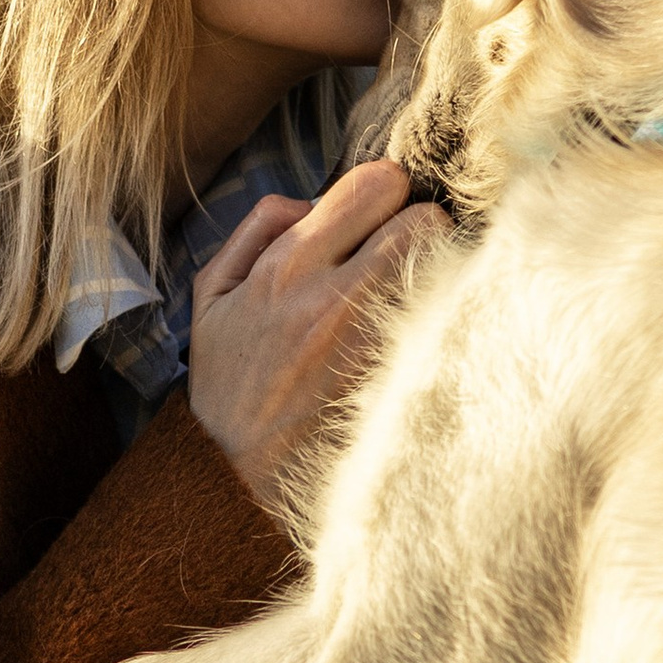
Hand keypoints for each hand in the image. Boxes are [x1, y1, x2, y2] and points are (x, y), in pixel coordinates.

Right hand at [188, 160, 448, 512]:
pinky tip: (422, 333)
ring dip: (438, 269)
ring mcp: (380, 339)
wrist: (246, 478)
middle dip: (419, 225)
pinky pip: (452, 317)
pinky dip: (446, 315)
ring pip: (447, 265)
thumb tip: (308, 199)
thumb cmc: (233, 387)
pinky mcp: (407, 376)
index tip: (377, 214)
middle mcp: (339, 295)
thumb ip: (254, 232)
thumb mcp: (210, 299)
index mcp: (288, 267)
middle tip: (404, 252)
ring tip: (416, 290)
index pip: (376, 183)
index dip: (383, 192)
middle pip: (426, 216)